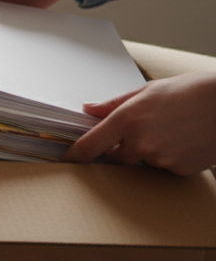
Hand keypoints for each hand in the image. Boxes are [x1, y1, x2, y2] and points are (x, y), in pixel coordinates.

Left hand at [63, 72, 215, 175]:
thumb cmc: (194, 91)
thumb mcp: (150, 90)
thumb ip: (115, 103)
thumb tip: (89, 109)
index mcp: (128, 119)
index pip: (89, 146)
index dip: (74, 156)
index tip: (66, 160)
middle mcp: (140, 143)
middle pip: (114, 158)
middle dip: (120, 148)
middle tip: (142, 130)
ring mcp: (160, 159)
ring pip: (142, 162)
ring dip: (147, 151)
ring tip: (171, 130)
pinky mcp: (179, 170)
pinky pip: (164, 168)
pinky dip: (169, 157)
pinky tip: (184, 140)